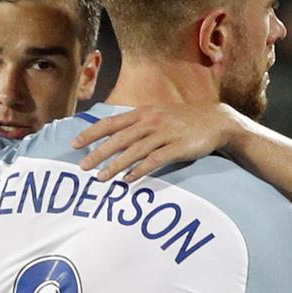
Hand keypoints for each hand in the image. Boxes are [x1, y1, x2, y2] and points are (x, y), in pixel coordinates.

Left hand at [72, 103, 244, 181]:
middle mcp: (151, 121)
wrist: (216, 120)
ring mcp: (165, 134)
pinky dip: (140, 170)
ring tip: (101, 178)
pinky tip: (129, 180)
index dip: (91, 133)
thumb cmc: (183, 120)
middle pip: (119, 139)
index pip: (111, 123)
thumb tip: (113, 133)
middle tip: (83, 168)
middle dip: (98, 153)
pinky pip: (155, 160)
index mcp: (143, 112)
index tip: (74, 145)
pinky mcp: (178, 147)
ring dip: (115, 166)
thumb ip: (137, 122)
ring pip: (134, 151)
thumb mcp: (158, 114)